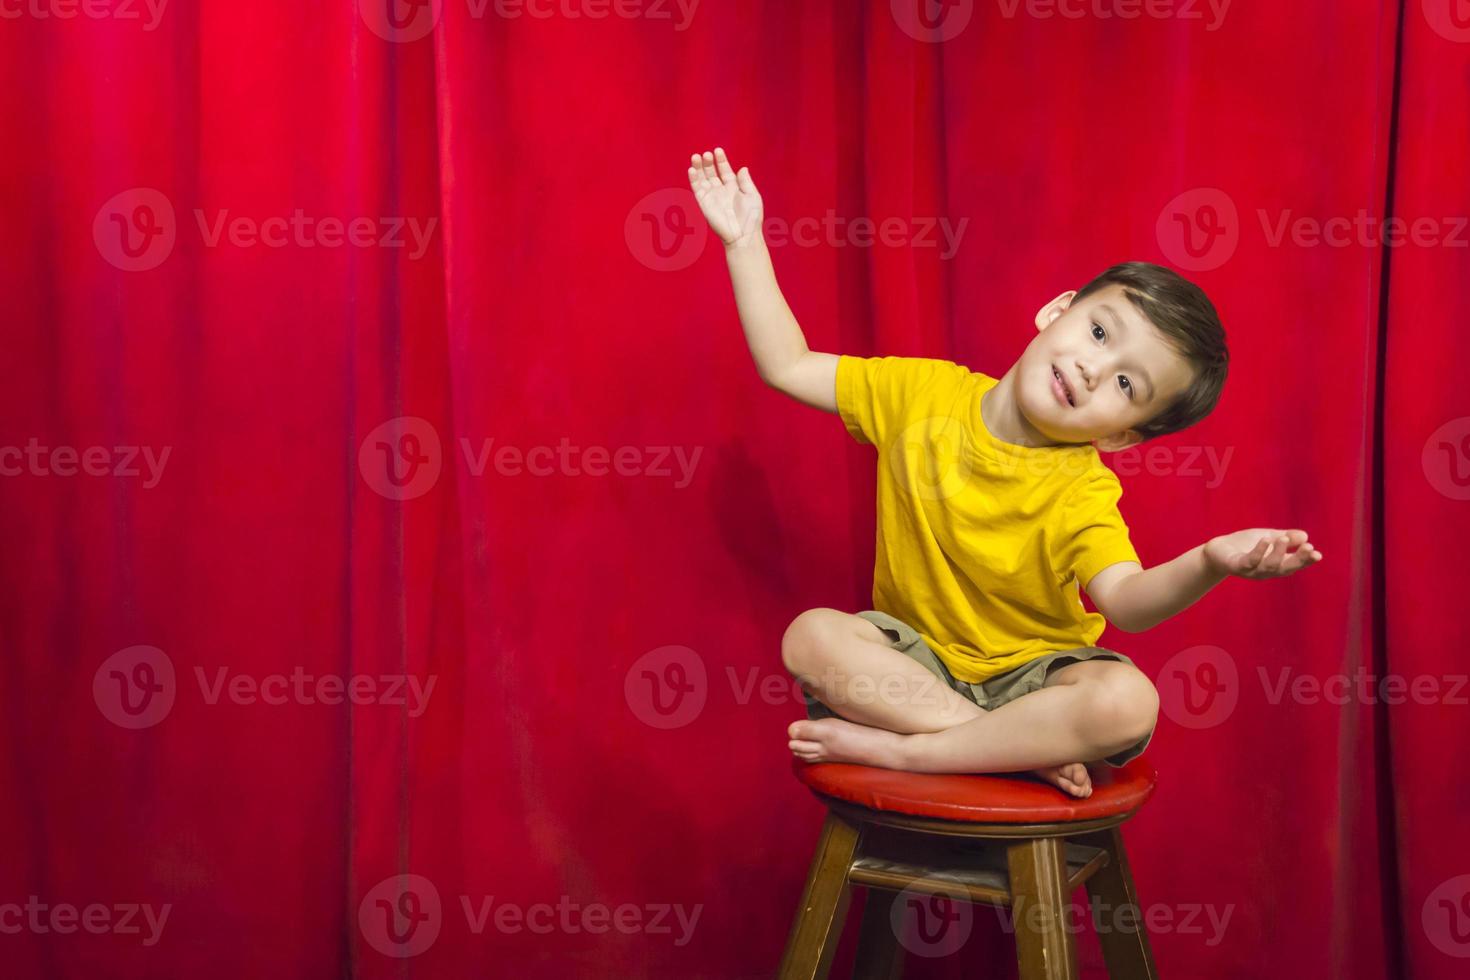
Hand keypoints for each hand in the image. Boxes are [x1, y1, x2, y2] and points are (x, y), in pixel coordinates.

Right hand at [687, 147, 763, 246]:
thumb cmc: (751, 218)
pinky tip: (692, 170)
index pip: (725, 170)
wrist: (743, 235)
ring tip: (696, 157)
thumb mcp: (752, 196)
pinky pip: (697, 190)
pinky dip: (693, 179)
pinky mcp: (704, 204)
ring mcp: (712, 197)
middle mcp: (721, 191)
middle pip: (711, 173)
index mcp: (733, 188)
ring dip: (698, 168)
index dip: (721, 160)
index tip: (718, 150)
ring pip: (702, 179)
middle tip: (706, 154)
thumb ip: (746, 182)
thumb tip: (743, 168)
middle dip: (708, 163)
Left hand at [1204, 528, 1322, 578]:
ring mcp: (1252, 570)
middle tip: (1309, 548)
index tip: (1317, 554)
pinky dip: (1259, 551)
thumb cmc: (1245, 545)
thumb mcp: (1268, 538)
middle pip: (1286, 568)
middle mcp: (1266, 570)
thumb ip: (1286, 538)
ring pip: (1269, 566)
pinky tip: (1265, 540)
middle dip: (1298, 559)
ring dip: (1278, 553)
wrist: (1217, 550)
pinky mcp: (1237, 566)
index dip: (1306, 560)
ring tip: (1283, 539)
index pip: (1295, 564)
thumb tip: (1305, 536)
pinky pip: (1250, 561)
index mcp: (1276, 564)